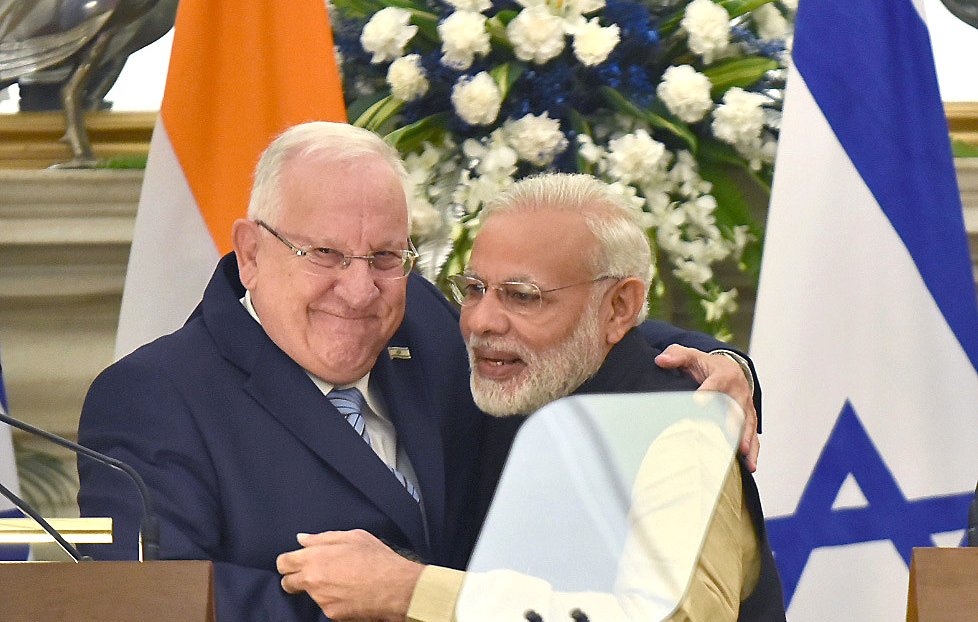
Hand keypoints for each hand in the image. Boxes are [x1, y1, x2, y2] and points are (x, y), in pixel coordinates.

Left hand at [277, 529, 423, 620]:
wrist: (395, 587)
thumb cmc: (376, 559)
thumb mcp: (352, 537)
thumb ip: (322, 538)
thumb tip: (303, 539)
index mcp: (315, 557)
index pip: (283, 562)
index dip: (287, 561)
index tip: (294, 562)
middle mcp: (313, 580)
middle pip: (287, 583)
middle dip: (294, 578)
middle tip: (313, 573)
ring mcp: (321, 600)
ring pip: (310, 594)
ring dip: (319, 588)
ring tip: (342, 580)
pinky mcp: (331, 614)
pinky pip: (325, 605)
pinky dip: (333, 600)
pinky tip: (349, 592)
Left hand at [654, 344, 758, 471]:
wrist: (731, 369)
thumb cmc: (705, 366)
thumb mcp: (691, 356)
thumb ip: (676, 356)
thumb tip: (660, 360)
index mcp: (723, 374)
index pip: (716, 383)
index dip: (708, 391)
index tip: (698, 401)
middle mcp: (739, 391)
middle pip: (735, 407)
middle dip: (732, 422)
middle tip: (726, 437)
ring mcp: (746, 407)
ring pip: (748, 424)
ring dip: (746, 440)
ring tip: (743, 455)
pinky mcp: (750, 419)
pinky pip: (753, 435)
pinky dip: (753, 450)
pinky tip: (751, 466)